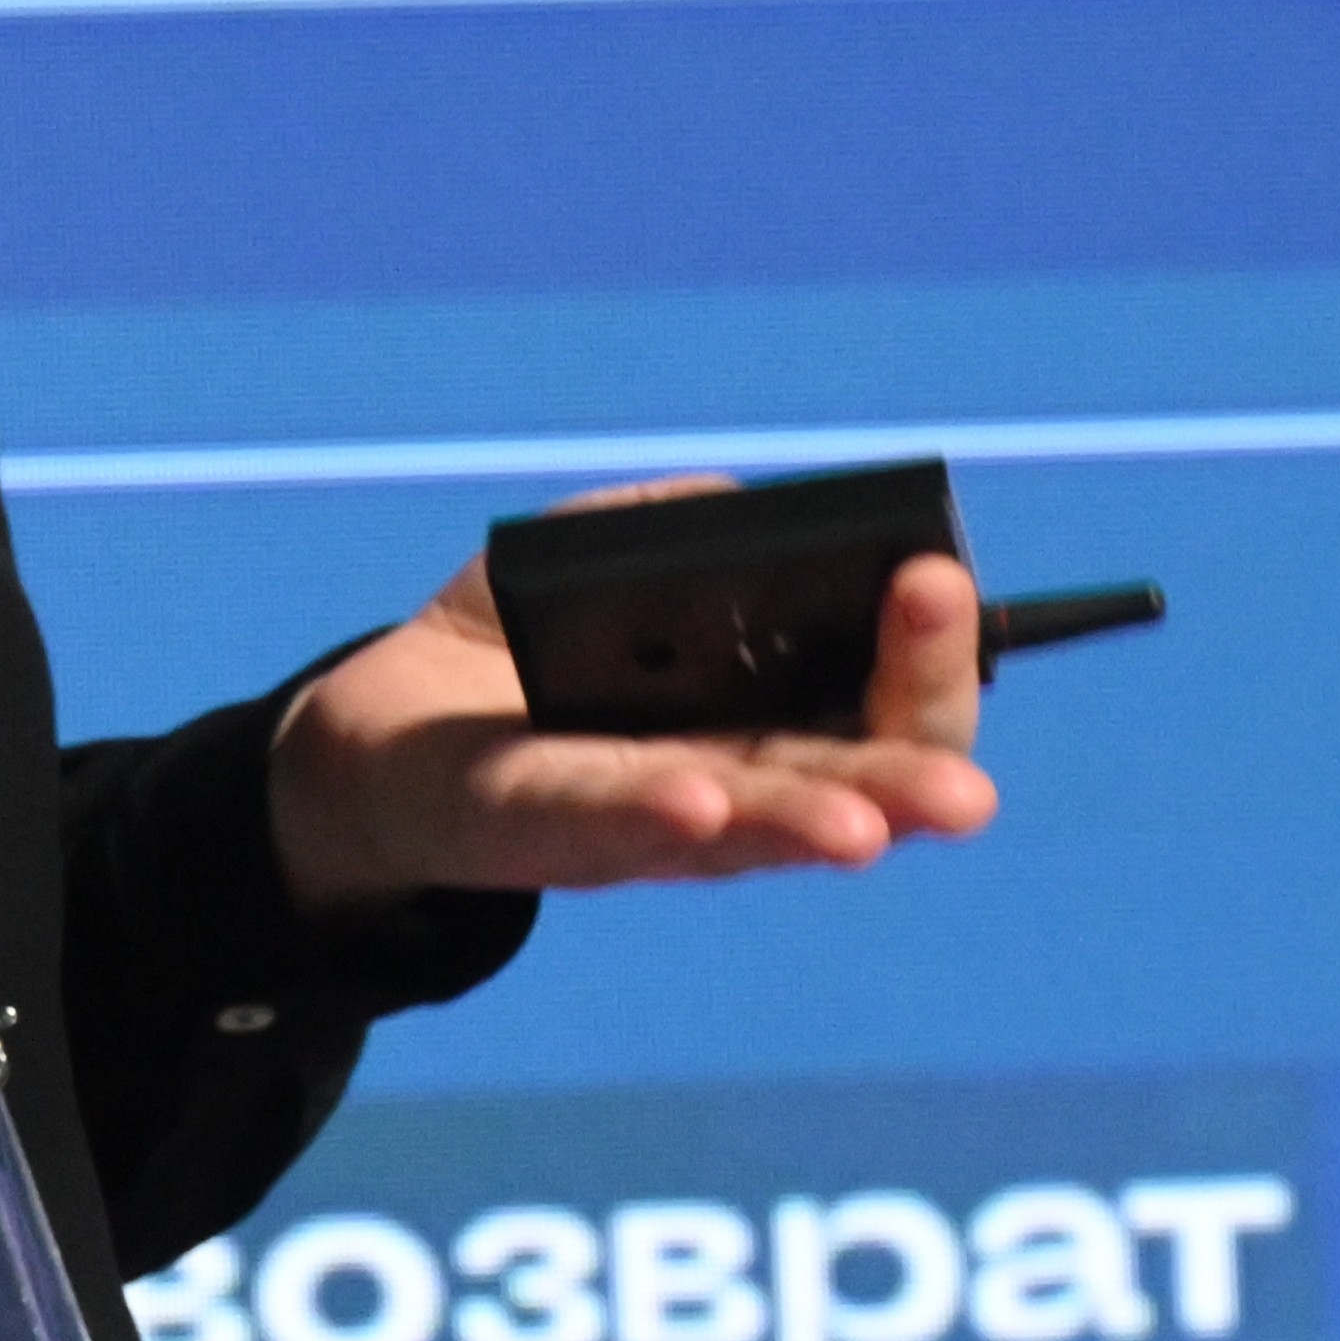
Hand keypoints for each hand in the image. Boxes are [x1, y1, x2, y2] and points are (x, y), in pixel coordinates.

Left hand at [266, 499, 996, 913]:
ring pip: (737, 829)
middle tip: (965, 784)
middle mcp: (718, 788)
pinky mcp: (524, 824)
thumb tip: (748, 511)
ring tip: (866, 825)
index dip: (922, 659)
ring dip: (804, 823)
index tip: (938, 578)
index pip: (875, 710)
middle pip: (839, 790)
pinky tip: (698, 799)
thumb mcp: (598, 557)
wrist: (375, 733)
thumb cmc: (519, 650)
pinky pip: (594, 818)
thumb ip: (678, 523)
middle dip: (905, 778)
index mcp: (758, 725)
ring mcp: (630, 822)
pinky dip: (651, 811)